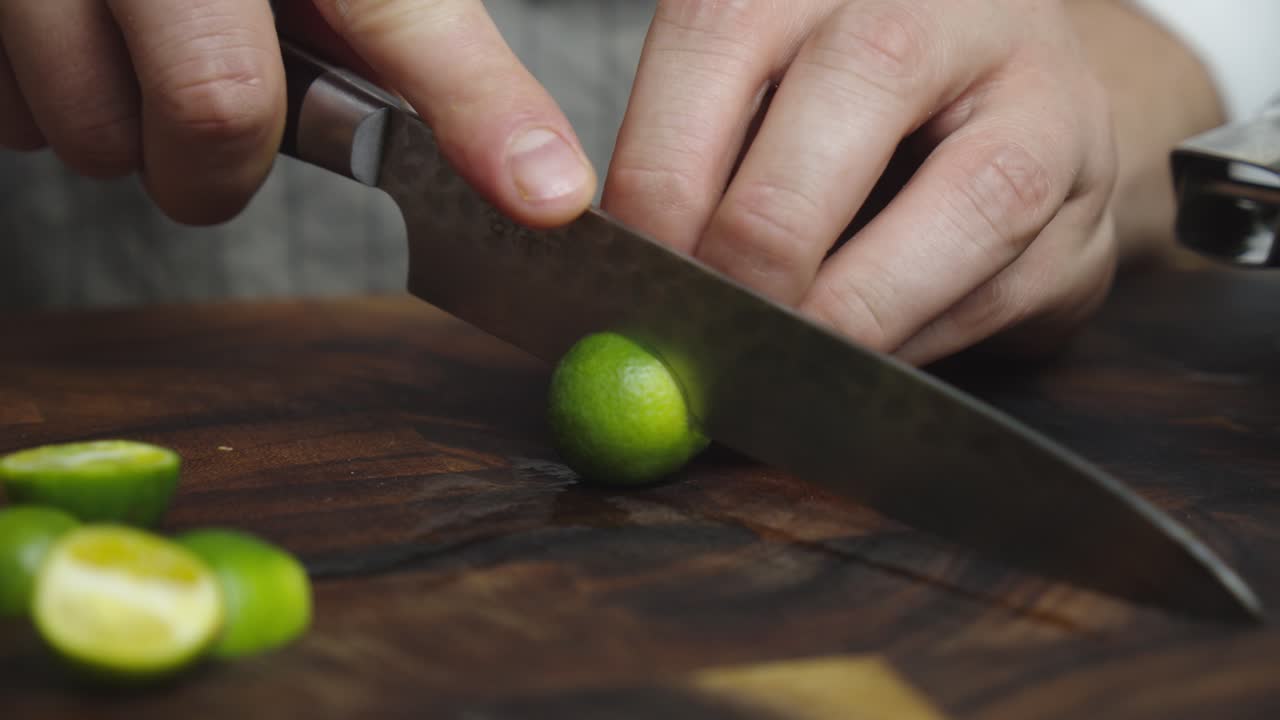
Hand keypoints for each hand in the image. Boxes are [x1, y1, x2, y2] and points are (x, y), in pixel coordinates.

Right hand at [0, 0, 595, 227]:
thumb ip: (385, 28)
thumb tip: (524, 169)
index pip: (398, 14)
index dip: (478, 110)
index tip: (546, 200)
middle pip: (225, 110)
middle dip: (221, 166)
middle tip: (217, 127)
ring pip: (100, 135)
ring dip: (126, 139)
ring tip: (128, 68)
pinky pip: (16, 121)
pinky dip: (48, 111)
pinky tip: (67, 49)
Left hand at [603, 0, 1118, 364]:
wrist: (1012, 81)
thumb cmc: (845, 100)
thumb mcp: (756, 88)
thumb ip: (692, 158)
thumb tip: (625, 273)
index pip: (711, 48)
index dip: (659, 185)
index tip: (629, 283)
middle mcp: (931, 4)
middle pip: (840, 117)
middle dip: (756, 257)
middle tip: (703, 341)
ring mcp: (1035, 87)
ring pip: (964, 207)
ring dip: (854, 314)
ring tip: (781, 367)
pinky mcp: (1089, 181)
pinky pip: (1005, 284)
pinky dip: (917, 340)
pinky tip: (860, 360)